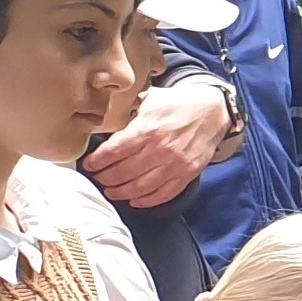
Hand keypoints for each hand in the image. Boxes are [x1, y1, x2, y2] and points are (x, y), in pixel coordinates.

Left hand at [84, 80, 232, 207]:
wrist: (213, 110)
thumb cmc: (179, 104)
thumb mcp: (151, 99)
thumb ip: (130, 110)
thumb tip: (107, 118)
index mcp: (148, 129)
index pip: (113, 151)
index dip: (97, 161)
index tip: (89, 165)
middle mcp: (160, 150)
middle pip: (123, 172)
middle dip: (105, 178)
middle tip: (98, 178)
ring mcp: (174, 165)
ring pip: (140, 188)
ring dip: (121, 192)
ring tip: (111, 191)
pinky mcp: (186, 174)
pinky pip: (163, 194)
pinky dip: (146, 201)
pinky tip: (135, 200)